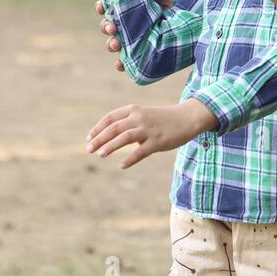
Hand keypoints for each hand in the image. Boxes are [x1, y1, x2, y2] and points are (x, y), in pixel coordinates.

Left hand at [84, 99, 218, 167]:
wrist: (187, 118)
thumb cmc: (162, 119)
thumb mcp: (144, 115)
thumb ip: (128, 123)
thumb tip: (110, 137)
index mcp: (134, 110)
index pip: (110, 118)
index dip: (97, 128)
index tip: (88, 138)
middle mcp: (139, 118)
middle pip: (114, 128)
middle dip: (99, 139)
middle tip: (88, 149)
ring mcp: (149, 130)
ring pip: (125, 137)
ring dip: (110, 146)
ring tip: (100, 155)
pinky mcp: (158, 142)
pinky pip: (141, 151)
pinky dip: (130, 159)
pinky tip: (122, 165)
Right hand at [96, 0, 175, 72]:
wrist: (192, 25)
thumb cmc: (177, 7)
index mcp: (130, 8)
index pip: (109, 6)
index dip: (102, 7)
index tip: (102, 7)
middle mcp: (127, 24)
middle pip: (107, 26)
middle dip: (106, 27)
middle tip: (112, 27)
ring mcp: (132, 40)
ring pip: (113, 43)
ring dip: (111, 44)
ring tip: (116, 44)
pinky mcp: (140, 54)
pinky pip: (126, 61)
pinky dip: (121, 64)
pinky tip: (121, 64)